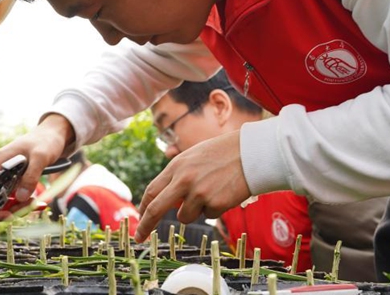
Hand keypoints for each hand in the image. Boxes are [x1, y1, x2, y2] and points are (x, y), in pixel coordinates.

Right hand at [0, 114, 74, 220]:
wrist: (55, 135)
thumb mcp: (41, 156)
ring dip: (17, 208)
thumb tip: (20, 198)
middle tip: (23, 212)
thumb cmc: (46, 140)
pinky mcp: (17, 181)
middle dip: (5, 209)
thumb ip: (31, 176)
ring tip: (34, 203)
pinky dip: (23, 203)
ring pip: (5, 200)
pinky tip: (36, 201)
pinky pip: (15, 198)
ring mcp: (8, 176)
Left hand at [134, 130, 249, 241]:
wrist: (250, 153)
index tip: (139, 218)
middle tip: (139, 237)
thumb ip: (178, 176)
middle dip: (145, 226)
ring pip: (185, 217)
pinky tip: (224, 192)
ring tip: (210, 192)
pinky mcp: (215, 205)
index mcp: (176, 167)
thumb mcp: (193, 157)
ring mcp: (199, 194)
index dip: (143, 207)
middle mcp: (184, 181)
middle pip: (156, 209)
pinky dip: (214, 208)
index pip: (152, 191)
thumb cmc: (222, 153)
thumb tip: (168, 200)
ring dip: (194, 211)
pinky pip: (208, 216)